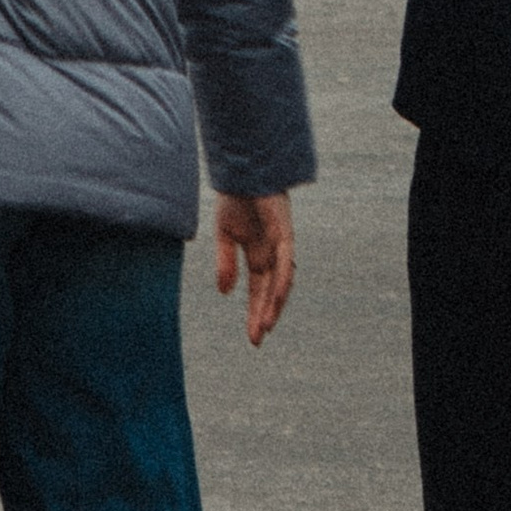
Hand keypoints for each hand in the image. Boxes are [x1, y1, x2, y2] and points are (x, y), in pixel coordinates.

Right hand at [214, 191, 294, 345]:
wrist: (242, 171)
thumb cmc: (235, 198)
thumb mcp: (224, 235)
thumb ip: (226, 263)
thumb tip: (225, 292)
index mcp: (257, 254)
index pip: (258, 290)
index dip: (255, 312)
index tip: (252, 338)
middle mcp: (271, 253)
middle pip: (271, 291)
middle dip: (264, 315)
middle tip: (257, 340)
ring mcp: (280, 243)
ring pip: (281, 281)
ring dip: (274, 303)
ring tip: (265, 325)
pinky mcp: (284, 232)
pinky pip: (285, 260)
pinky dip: (282, 279)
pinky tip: (276, 296)